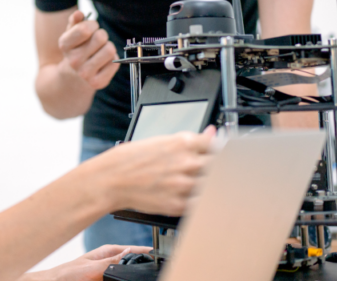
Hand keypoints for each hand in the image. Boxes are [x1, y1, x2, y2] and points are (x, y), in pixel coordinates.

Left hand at [22, 245, 150, 280]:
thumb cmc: (68, 273)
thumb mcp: (91, 267)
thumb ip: (111, 262)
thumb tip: (129, 253)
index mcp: (109, 252)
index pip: (134, 251)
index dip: (148, 253)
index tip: (160, 255)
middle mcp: (112, 263)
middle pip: (134, 264)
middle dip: (146, 266)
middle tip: (158, 268)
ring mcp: (110, 274)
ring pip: (128, 275)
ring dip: (135, 275)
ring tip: (150, 273)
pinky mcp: (109, 280)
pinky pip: (120, 279)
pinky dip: (127, 279)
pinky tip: (132, 279)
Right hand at [57, 10, 119, 90]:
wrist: (73, 78)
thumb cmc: (76, 49)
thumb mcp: (72, 34)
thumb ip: (75, 21)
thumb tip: (79, 13)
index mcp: (65, 45)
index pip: (85, 29)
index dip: (93, 25)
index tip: (91, 29)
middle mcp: (73, 60)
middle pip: (101, 37)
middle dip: (102, 35)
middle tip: (97, 41)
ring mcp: (85, 73)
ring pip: (110, 50)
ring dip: (108, 47)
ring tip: (100, 51)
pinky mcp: (97, 82)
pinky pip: (115, 63)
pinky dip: (112, 60)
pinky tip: (103, 62)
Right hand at [91, 127, 215, 216]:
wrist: (111, 180)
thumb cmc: (130, 159)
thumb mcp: (161, 140)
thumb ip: (191, 139)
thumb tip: (211, 132)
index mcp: (183, 143)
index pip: (218, 144)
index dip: (223, 148)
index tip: (225, 151)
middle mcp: (187, 163)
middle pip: (221, 165)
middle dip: (220, 167)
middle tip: (215, 169)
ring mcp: (184, 185)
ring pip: (214, 186)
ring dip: (213, 185)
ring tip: (204, 184)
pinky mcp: (178, 204)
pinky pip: (201, 204)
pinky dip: (203, 201)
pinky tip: (198, 197)